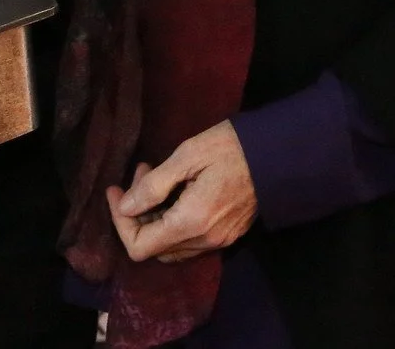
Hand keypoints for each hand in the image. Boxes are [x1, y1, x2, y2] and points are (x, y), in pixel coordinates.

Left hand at [107, 121, 256, 264]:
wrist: (278, 154)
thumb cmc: (231, 147)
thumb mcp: (187, 155)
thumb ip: (153, 185)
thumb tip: (125, 207)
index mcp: (192, 222)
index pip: (140, 247)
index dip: (120, 221)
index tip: (116, 190)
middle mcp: (204, 241)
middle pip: (153, 247)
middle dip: (137, 213)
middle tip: (140, 173)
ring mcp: (218, 241)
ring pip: (170, 245)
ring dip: (154, 216)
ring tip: (154, 176)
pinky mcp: (227, 235)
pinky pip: (188, 240)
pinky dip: (172, 220)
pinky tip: (175, 190)